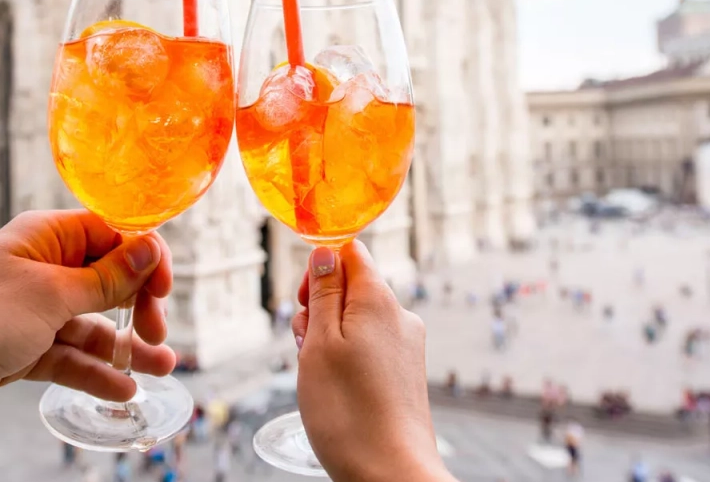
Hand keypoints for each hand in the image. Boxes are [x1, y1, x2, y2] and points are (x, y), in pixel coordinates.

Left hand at [0, 210, 175, 451]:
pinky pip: (67, 358)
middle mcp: (39, 270)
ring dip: (125, 346)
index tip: (164, 289)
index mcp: (45, 238)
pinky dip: (94, 372)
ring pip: (91, 325)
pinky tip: (120, 391)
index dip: (144, 257)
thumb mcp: (49, 296)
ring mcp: (28, 313)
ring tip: (163, 369)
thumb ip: (104, 279)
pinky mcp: (17, 352)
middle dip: (138, 305)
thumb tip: (149, 249)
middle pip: (107, 280)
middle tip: (156, 334)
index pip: (111, 235)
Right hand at [291, 242, 453, 481]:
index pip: (350, 252)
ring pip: (356, 321)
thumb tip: (325, 251)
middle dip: (319, 309)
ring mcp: (406, 345)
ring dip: (328, 338)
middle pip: (350, 288)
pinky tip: (337, 390)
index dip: (319, 267)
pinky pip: (369, 347)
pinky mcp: (405, 372)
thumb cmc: (348, 411)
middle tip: (306, 347)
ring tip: (320, 375)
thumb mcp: (319, 342)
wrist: (391, 473)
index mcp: (379, 299)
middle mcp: (400, 316)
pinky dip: (346, 359)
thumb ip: (322, 292)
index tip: (303, 301)